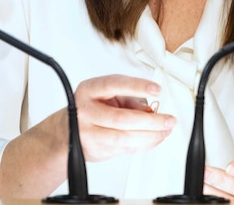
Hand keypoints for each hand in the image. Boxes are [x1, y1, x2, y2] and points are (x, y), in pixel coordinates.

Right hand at [0, 74, 175, 197]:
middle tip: (168, 119)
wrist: (66, 133)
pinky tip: (155, 138)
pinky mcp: (96, 150)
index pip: (114, 84)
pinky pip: (125, 148)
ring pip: (124, 138)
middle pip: (121, 118)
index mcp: (89, 90)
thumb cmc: (90, 109)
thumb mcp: (106, 94)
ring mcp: (89, 133)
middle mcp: (86, 111)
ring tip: (165, 130)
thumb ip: (129, 97)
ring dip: (150, 136)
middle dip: (150, 121)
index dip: (136, 87)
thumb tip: (153, 107)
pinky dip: (144, 144)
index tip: (156, 89)